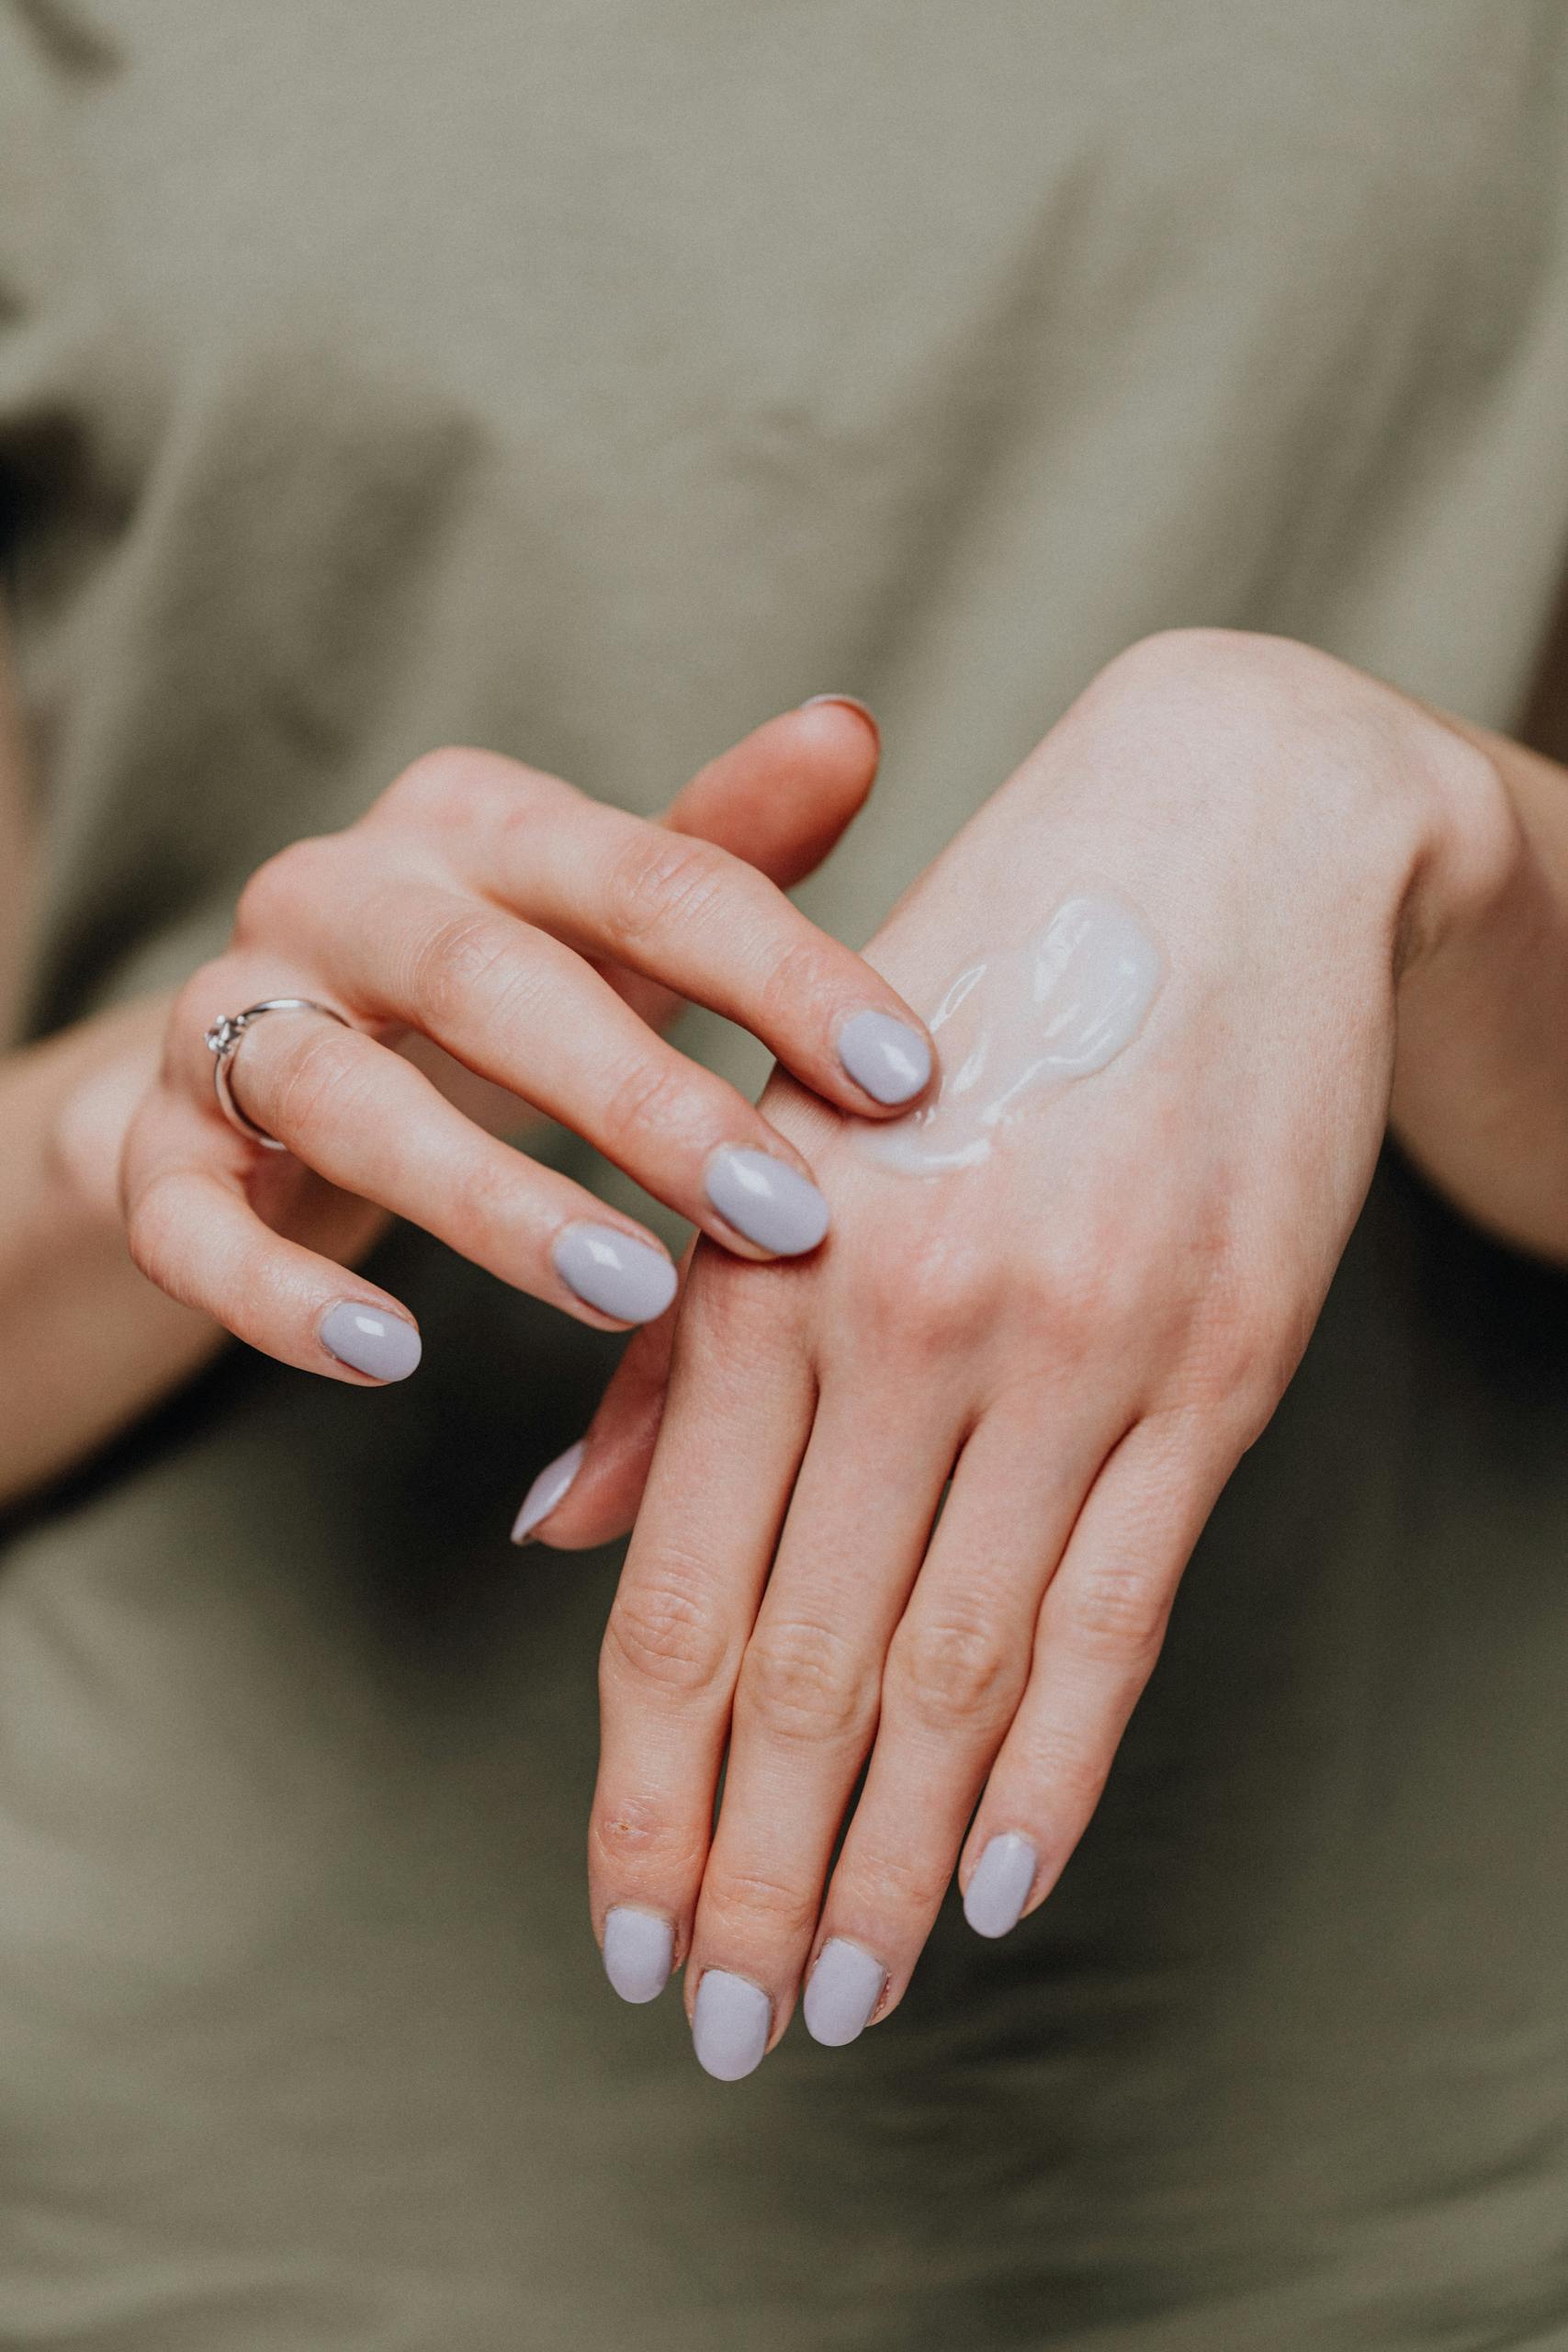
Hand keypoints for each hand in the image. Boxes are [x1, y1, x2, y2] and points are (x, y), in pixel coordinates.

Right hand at [118, 702, 934, 1382]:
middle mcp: (339, 894)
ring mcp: (228, 1017)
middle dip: (642, 1100)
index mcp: (474, 824)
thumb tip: (846, 729)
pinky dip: (279, 1292)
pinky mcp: (154, 1147)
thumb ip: (720, 848)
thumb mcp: (607, 920)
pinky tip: (386, 1357)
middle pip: (484, 975)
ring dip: (487, 1198)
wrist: (259, 1060)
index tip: (902, 1077)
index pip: (645, 875)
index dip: (779, 971)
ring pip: (337, 1092)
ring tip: (626, 1292)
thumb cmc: (490, 989)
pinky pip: (190, 1219)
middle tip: (783, 1217)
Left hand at [545, 630, 1509, 2067]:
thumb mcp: (779, 1132)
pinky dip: (1061, 1767)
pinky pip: (1125, 1609)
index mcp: (764, 1265)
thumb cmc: (964, 992)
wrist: (1219, 839)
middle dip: (756, 1873)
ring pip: (959, 1670)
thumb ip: (669, 1347)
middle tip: (723, 2027)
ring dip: (899, 1863)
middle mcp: (904, 1320)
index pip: (680, 1597)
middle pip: (810, 1668)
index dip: (647, 1790)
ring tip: (849, 1996)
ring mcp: (1073, 1347)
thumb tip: (552, 1537)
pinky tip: (1010, 1882)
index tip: (624, 1928)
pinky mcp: (1219, 1361)